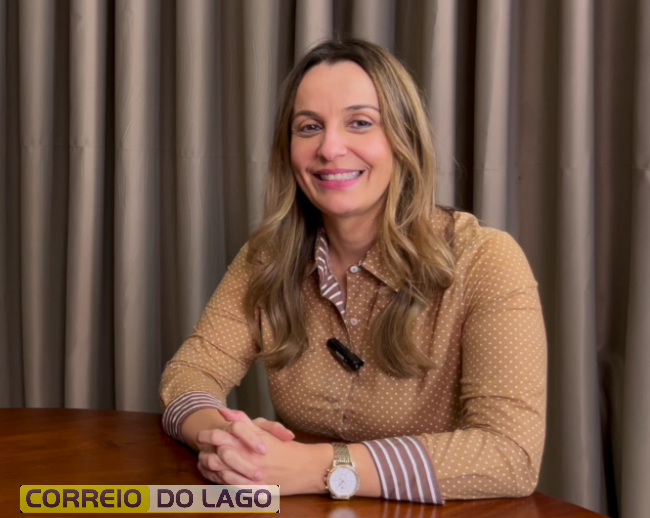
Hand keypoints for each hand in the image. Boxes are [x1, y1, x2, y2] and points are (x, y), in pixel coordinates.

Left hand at [197, 408, 330, 493]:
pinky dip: (221, 482)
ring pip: (222, 473)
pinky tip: (217, 477)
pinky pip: (231, 488)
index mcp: (251, 443)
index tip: (201, 435)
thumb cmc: (287, 448)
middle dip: (207, 451)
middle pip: (219, 455)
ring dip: (211, 468)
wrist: (306, 468)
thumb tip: (224, 411)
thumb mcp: (265, 431)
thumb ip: (244, 421)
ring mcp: (252, 476)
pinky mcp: (254, 490)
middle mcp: (249, 459)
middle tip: (201, 448)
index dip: (209, 435)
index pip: (223, 436)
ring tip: (205, 462)